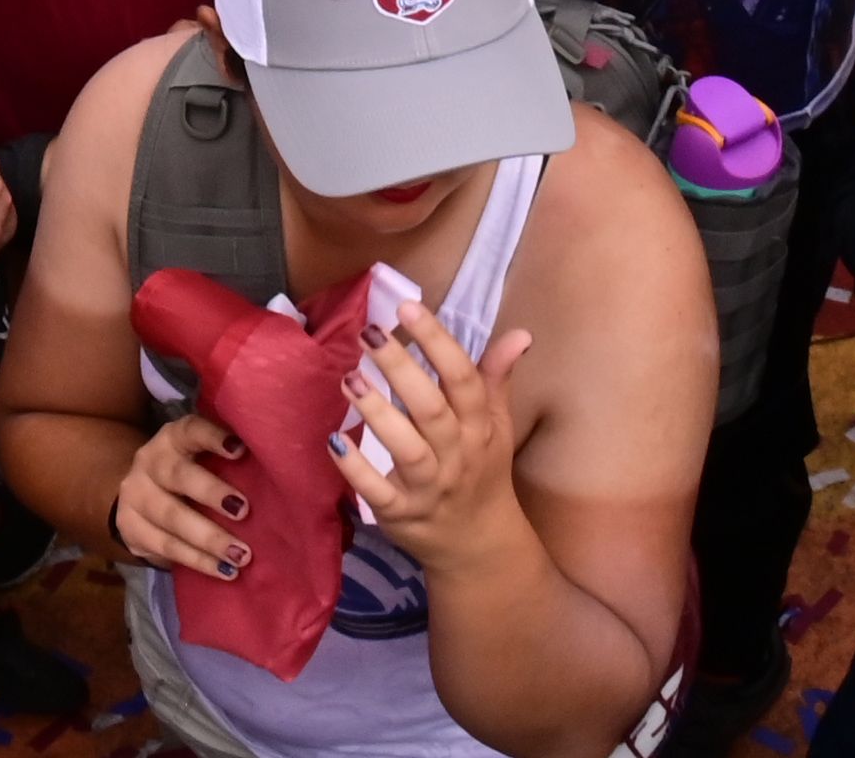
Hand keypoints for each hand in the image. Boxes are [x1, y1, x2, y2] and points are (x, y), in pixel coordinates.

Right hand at [111, 406, 254, 583]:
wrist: (139, 499)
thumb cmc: (188, 476)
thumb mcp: (199, 459)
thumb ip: (226, 460)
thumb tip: (278, 469)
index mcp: (171, 438)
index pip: (190, 430)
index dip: (213, 437)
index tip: (240, 450)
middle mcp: (149, 461)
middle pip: (178, 475)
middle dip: (211, 493)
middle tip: (244, 511)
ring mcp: (135, 496)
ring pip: (171, 518)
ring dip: (209, 538)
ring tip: (241, 555)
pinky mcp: (131, 529)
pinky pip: (166, 548)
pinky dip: (198, 561)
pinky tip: (225, 571)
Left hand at [336, 303, 535, 574]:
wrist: (478, 546)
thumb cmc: (482, 473)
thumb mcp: (496, 427)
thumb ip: (497, 378)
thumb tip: (520, 334)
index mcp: (479, 427)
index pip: (463, 379)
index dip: (437, 342)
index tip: (407, 308)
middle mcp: (457, 455)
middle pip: (432, 409)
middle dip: (401, 369)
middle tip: (370, 333)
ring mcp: (428, 488)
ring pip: (407, 449)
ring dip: (377, 413)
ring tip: (350, 378)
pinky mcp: (400, 514)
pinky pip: (378, 492)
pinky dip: (356, 469)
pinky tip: (333, 441)